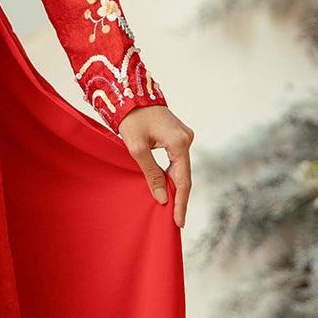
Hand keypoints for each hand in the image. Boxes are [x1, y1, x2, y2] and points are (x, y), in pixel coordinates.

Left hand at [117, 103, 192, 227]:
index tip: (178, 222)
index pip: (183, 180)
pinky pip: (178, 161)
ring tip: (172, 210)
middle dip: (180, 198)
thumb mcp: (137, 149)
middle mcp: (187, 139)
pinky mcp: (178, 136)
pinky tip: (168, 189)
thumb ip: (151, 173)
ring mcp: (184, 136)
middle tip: (176, 221)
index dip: (180, 203)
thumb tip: (161, 198)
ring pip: (181, 168)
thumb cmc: (131, 119)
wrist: (131, 95)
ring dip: (176, 188)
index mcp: (179, 142)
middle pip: (185, 175)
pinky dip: (173, 175)